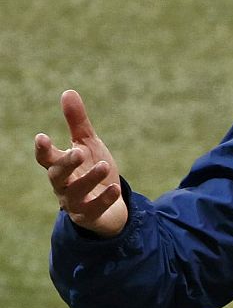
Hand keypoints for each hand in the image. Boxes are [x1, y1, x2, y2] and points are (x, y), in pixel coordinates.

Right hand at [35, 90, 127, 236]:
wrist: (111, 205)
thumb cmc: (94, 171)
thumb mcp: (88, 145)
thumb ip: (77, 123)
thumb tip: (68, 91)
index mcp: (60, 166)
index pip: (45, 158)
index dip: (43, 148)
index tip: (42, 137)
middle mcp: (63, 185)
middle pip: (56, 175)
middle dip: (66, 164)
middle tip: (78, 152)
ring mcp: (75, 202)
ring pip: (75, 193)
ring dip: (88, 179)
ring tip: (104, 165)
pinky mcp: (90, 216)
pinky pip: (94, 209)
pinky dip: (104, 199)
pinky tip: (115, 188)